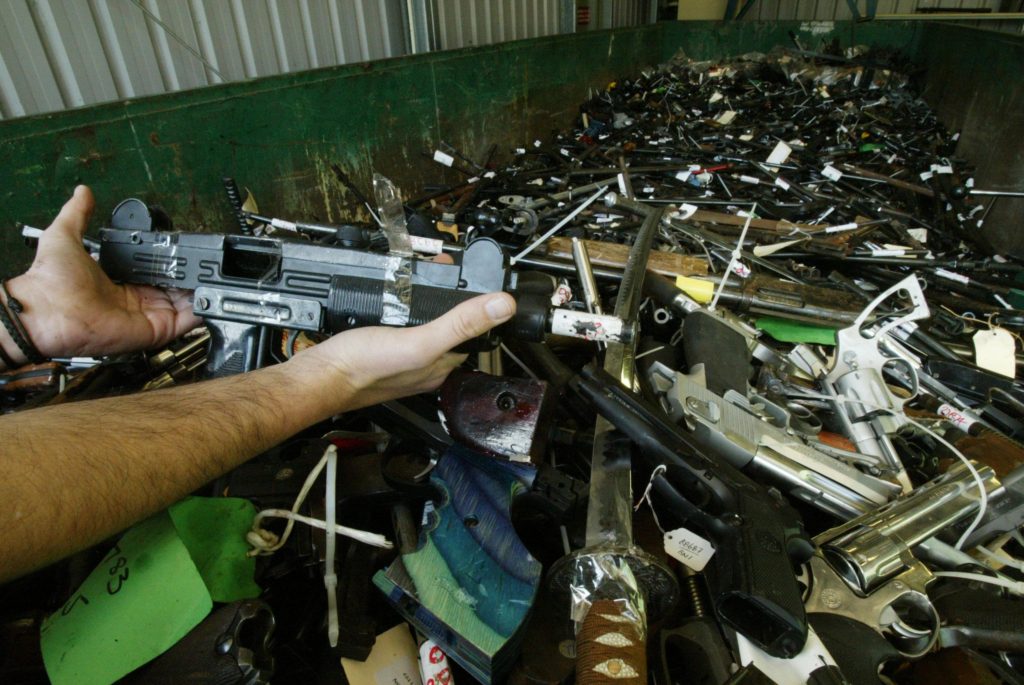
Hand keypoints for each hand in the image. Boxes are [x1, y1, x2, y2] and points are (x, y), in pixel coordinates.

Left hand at [8, 186, 200, 359]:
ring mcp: (146, 317)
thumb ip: (78, 213)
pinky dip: (201, 312)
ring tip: (214, 278)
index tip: (185, 253)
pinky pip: (185, 323)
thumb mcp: (65, 236)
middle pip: (173, 291)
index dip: (170, 265)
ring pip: (184, 306)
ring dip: (200, 294)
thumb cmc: (50, 280)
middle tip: (205, 265)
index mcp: (120, 282)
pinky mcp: (154, 330)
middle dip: (190, 279)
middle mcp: (136, 301)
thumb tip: (82, 191)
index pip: (154, 275)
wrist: (46, 310)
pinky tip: (209, 296)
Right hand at [291, 292, 515, 410]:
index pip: (473, 335)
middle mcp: (425, 363)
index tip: (481, 283)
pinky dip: (401, 307)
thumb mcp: (420, 340)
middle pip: (449, 326)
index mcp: (441, 365)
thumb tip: (503, 307)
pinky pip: (400, 323)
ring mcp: (401, 355)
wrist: (319, 375)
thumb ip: (461, 323)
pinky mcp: (379, 347)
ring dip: (426, 300)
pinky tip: (394, 298)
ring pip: (424, 323)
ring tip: (425, 277)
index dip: (479, 307)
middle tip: (447, 272)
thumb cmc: (364, 368)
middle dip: (450, 299)